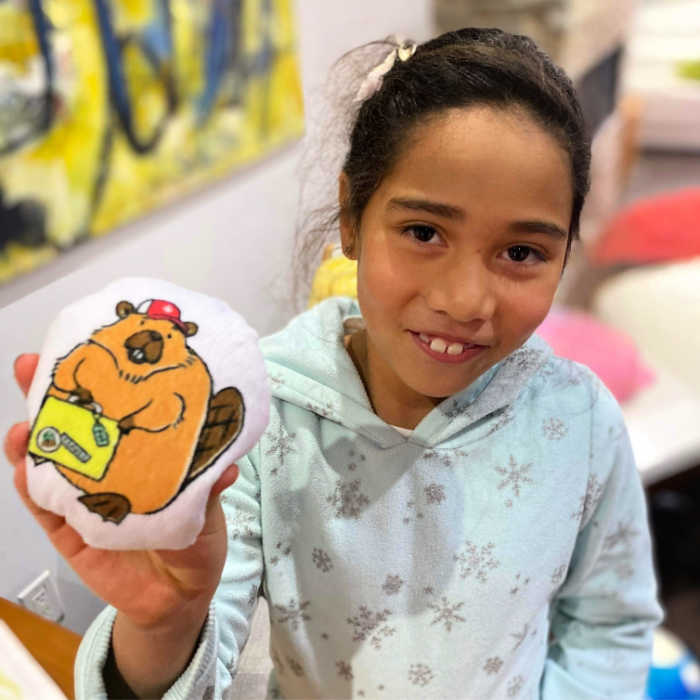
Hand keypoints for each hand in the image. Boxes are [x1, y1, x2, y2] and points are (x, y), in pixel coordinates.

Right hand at [4, 354, 238, 629]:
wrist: (179, 597)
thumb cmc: (194, 540)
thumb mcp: (208, 508)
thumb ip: (208, 488)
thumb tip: (227, 467)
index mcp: (139, 454)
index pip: (114, 411)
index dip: (97, 380)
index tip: (86, 347)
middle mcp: (107, 468)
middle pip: (70, 425)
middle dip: (47, 395)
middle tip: (30, 368)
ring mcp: (82, 498)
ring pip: (47, 462)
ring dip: (30, 439)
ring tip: (25, 424)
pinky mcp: (68, 532)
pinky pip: (43, 508)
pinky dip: (30, 487)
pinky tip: (24, 469)